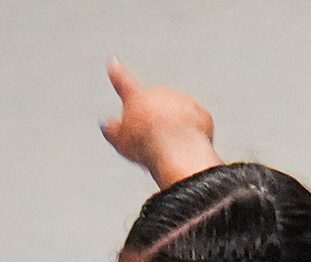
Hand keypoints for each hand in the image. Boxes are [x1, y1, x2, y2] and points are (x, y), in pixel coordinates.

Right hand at [99, 59, 220, 185]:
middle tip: (153, 139)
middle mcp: (160, 93)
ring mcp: (183, 101)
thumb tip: (109, 125)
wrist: (178, 150)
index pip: (123, 81)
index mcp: (137, 96)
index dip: (117, 72)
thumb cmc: (148, 144)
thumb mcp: (120, 140)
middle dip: (155, 117)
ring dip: (175, 125)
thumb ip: (113, 129)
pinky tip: (187, 145)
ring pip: (178, 112)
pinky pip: (196, 122)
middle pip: (155, 104)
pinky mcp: (202, 114)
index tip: (114, 63)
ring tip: (170, 145)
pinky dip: (193, 132)